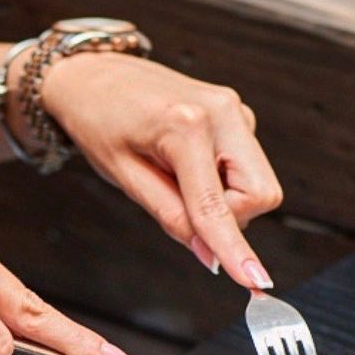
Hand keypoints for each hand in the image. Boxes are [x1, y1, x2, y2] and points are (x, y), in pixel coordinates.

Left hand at [41, 53, 282, 288]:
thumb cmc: (99, 120)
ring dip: (224, 197)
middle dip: (230, 216)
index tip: (255, 281)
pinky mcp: (239, 114)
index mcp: (186, 125)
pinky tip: (188, 162)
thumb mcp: (124, 176)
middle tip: (182, 204)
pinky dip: (222, 179)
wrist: (94, 73)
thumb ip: (171, 217)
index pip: (218, 205)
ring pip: (258, 185)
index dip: (235, 248)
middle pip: (260, 195)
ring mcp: (236, 110)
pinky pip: (247, 168)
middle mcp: (223, 112)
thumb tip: (209, 254)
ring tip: (177, 175)